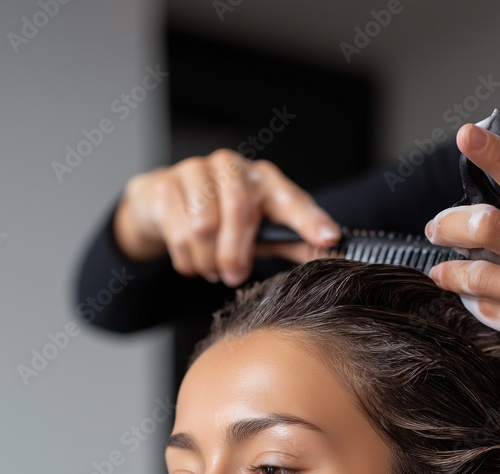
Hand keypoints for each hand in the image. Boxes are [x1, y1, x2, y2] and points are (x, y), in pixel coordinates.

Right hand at [112, 151, 340, 284]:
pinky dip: (187, 260)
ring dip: (208, 259)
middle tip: (234, 276)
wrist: (166, 200)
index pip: (293, 201)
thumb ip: (293, 241)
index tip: (328, 239)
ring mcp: (197, 170)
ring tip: (211, 267)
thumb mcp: (261, 230)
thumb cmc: (224, 218)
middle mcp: (233, 167)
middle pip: (238, 212)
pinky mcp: (167, 185)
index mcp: (265, 180)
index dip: (311, 221)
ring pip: (203, 228)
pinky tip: (193, 259)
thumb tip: (329, 255)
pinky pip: (178, 234)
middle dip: (235, 253)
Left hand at [425, 122, 499, 414]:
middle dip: (449, 225)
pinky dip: (473, 302)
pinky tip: (472, 298)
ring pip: (478, 276)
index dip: (496, 155)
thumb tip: (488, 215)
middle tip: (436, 228)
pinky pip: (491, 313)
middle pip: (489, 227)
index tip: (467, 135)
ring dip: (449, 272)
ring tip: (442, 271)